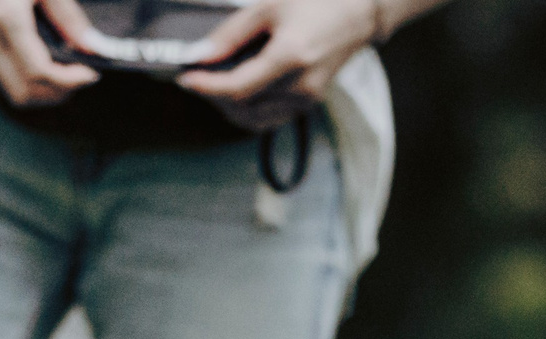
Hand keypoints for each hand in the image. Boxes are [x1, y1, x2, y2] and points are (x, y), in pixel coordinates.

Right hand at [0, 0, 101, 106]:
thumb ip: (66, 15)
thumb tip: (90, 46)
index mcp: (6, 17)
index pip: (39, 72)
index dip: (69, 81)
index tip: (90, 73)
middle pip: (24, 92)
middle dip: (57, 93)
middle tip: (79, 76)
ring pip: (13, 90)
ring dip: (43, 91)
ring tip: (64, 72)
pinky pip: (4, 76)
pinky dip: (28, 79)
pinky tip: (44, 61)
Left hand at [178, 0, 383, 130]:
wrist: (359, 12)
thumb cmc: (317, 0)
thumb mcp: (269, 6)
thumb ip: (231, 34)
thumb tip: (200, 55)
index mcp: (290, 57)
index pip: (237, 89)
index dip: (206, 86)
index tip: (186, 77)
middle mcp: (300, 86)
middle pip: (241, 108)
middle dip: (213, 95)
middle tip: (198, 74)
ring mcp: (306, 100)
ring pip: (253, 119)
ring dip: (228, 105)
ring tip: (216, 82)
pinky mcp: (308, 104)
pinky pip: (268, 118)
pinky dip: (248, 109)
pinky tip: (239, 90)